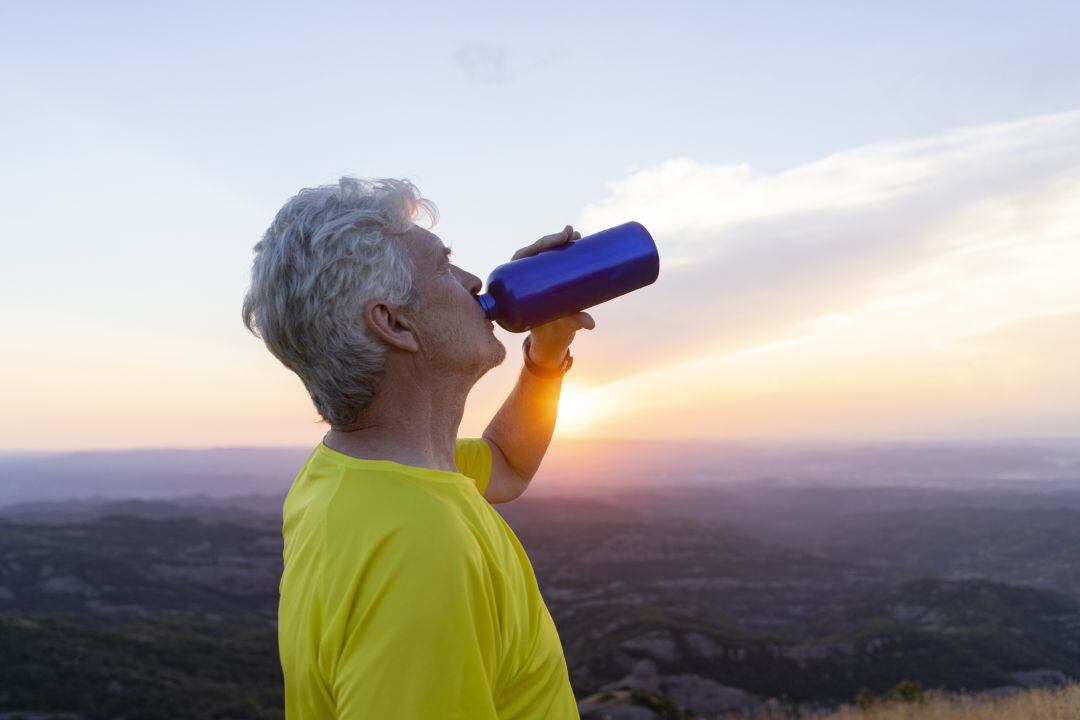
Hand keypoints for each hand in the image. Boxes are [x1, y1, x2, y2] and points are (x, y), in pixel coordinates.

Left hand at [511, 225, 595, 367]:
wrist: (549, 338)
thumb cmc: (549, 331)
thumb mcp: (559, 324)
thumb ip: (572, 322)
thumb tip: (590, 324)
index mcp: (517, 283)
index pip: (525, 255)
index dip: (542, 244)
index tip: (559, 239)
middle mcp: (525, 276)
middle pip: (538, 250)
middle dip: (554, 239)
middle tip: (571, 234)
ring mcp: (537, 275)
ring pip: (547, 252)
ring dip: (560, 240)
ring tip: (575, 234)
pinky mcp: (548, 277)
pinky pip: (553, 258)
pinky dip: (563, 247)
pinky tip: (574, 237)